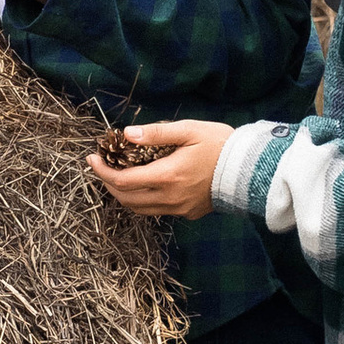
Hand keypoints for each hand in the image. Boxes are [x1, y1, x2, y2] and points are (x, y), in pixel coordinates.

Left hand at [87, 119, 230, 216]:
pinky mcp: (187, 213)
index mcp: (167, 175)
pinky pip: (155, 211)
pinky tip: (143, 184)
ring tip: (118, 174)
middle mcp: (169, 197)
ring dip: (123, 194)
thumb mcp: (188, 130)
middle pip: (125, 198)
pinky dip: (141, 200)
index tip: (92, 158)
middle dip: (107, 183)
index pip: (121, 180)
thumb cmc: (220, 144)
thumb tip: (127, 135)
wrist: (251, 169)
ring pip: (138, 208)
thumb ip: (156, 133)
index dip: (101, 171)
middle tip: (102, 166)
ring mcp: (178, 208)